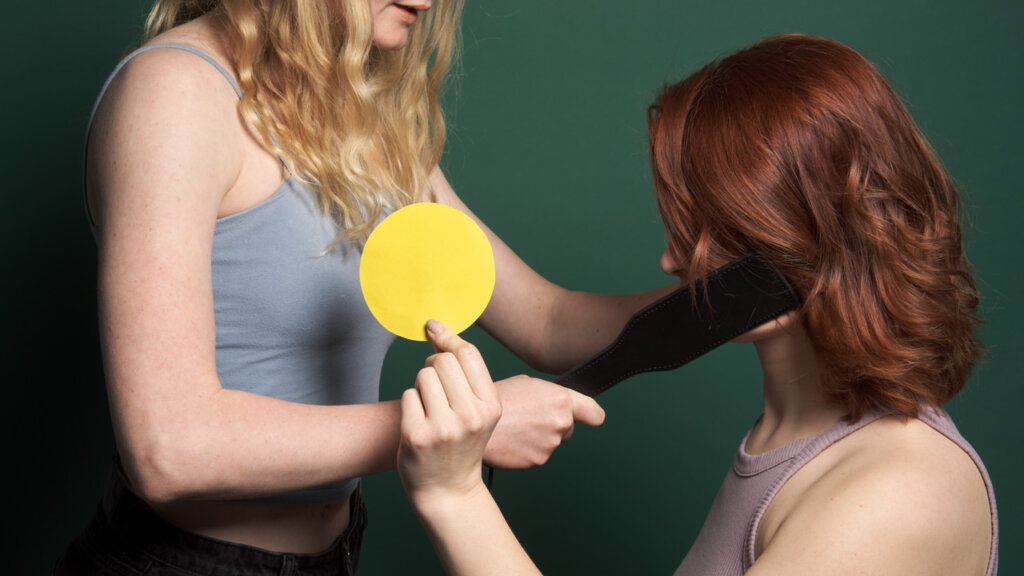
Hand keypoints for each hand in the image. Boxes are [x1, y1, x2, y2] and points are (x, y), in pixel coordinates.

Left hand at [398, 321, 502, 500]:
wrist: (448, 489)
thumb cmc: (461, 442)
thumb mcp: (478, 409)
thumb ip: (465, 372)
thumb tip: (437, 327)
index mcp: (491, 406)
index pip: (467, 354)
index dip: (448, 337)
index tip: (433, 327)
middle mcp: (471, 416)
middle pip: (441, 361)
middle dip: (433, 367)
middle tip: (435, 388)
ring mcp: (443, 427)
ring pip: (422, 376)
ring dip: (421, 386)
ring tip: (430, 408)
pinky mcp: (416, 435)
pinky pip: (407, 395)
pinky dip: (410, 404)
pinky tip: (419, 422)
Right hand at [484, 375, 605, 468]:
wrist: (473, 422)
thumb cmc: (496, 398)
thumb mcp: (527, 384)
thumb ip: (550, 395)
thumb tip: (558, 403)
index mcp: (561, 400)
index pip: (594, 413)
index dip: (590, 415)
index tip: (588, 417)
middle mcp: (561, 423)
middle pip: (568, 428)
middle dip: (554, 425)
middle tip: (529, 418)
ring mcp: (550, 444)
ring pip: (552, 442)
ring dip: (538, 437)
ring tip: (516, 427)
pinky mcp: (537, 461)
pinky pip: (538, 454)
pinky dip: (527, 450)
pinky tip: (512, 439)